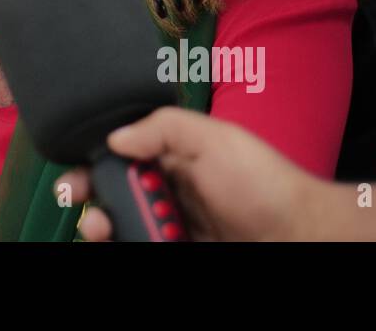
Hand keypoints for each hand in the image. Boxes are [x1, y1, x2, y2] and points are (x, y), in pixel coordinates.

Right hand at [55, 107, 337, 240]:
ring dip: (106, 228)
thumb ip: (164, 127)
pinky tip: (123, 240)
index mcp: (172, 157)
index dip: (92, 166)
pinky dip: (127, 242)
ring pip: (123, 227)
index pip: (119, 157)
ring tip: (106, 231)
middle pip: (113, 196)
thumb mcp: (216, 138)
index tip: (75, 179)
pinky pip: (144, 246)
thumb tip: (114, 137)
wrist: (300, 234)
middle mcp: (168, 191)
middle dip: (92, 202)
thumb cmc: (265, 183)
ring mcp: (173, 225)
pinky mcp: (179, 248)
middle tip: (88, 211)